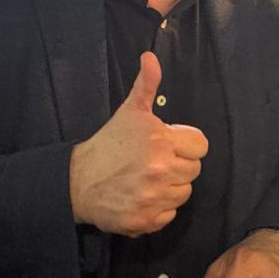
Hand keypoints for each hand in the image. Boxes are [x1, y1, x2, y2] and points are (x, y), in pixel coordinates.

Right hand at [69, 52, 208, 236]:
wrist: (78, 182)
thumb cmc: (108, 144)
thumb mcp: (129, 111)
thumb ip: (146, 84)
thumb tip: (150, 57)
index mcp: (161, 141)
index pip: (200, 146)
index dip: (187, 145)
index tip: (170, 146)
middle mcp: (161, 170)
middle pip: (194, 170)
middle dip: (178, 165)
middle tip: (156, 162)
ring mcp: (155, 197)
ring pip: (184, 193)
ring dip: (171, 187)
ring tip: (149, 179)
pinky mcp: (147, 220)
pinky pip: (170, 215)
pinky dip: (159, 209)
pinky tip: (143, 197)